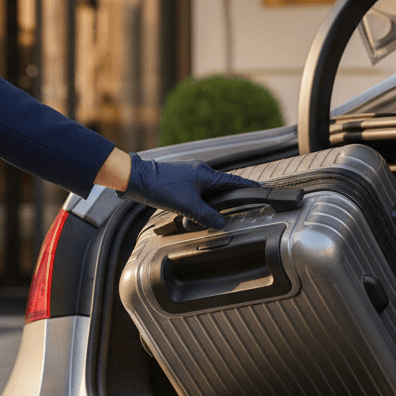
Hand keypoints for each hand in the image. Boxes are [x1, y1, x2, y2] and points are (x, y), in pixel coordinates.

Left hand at [119, 154, 260, 229]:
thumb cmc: (161, 187)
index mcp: (205, 174)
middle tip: (234, 210)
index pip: (233, 181)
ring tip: (207, 217)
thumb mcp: (187, 206)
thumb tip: (221, 223)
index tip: (259, 188)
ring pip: (206, 192)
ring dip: (207, 205)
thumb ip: (206, 216)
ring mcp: (188, 176)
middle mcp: (199, 172)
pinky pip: (194, 193)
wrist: (136, 179)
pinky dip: (196, 204)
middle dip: (225, 201)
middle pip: (220, 188)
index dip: (246, 186)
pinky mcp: (178, 181)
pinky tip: (190, 214)